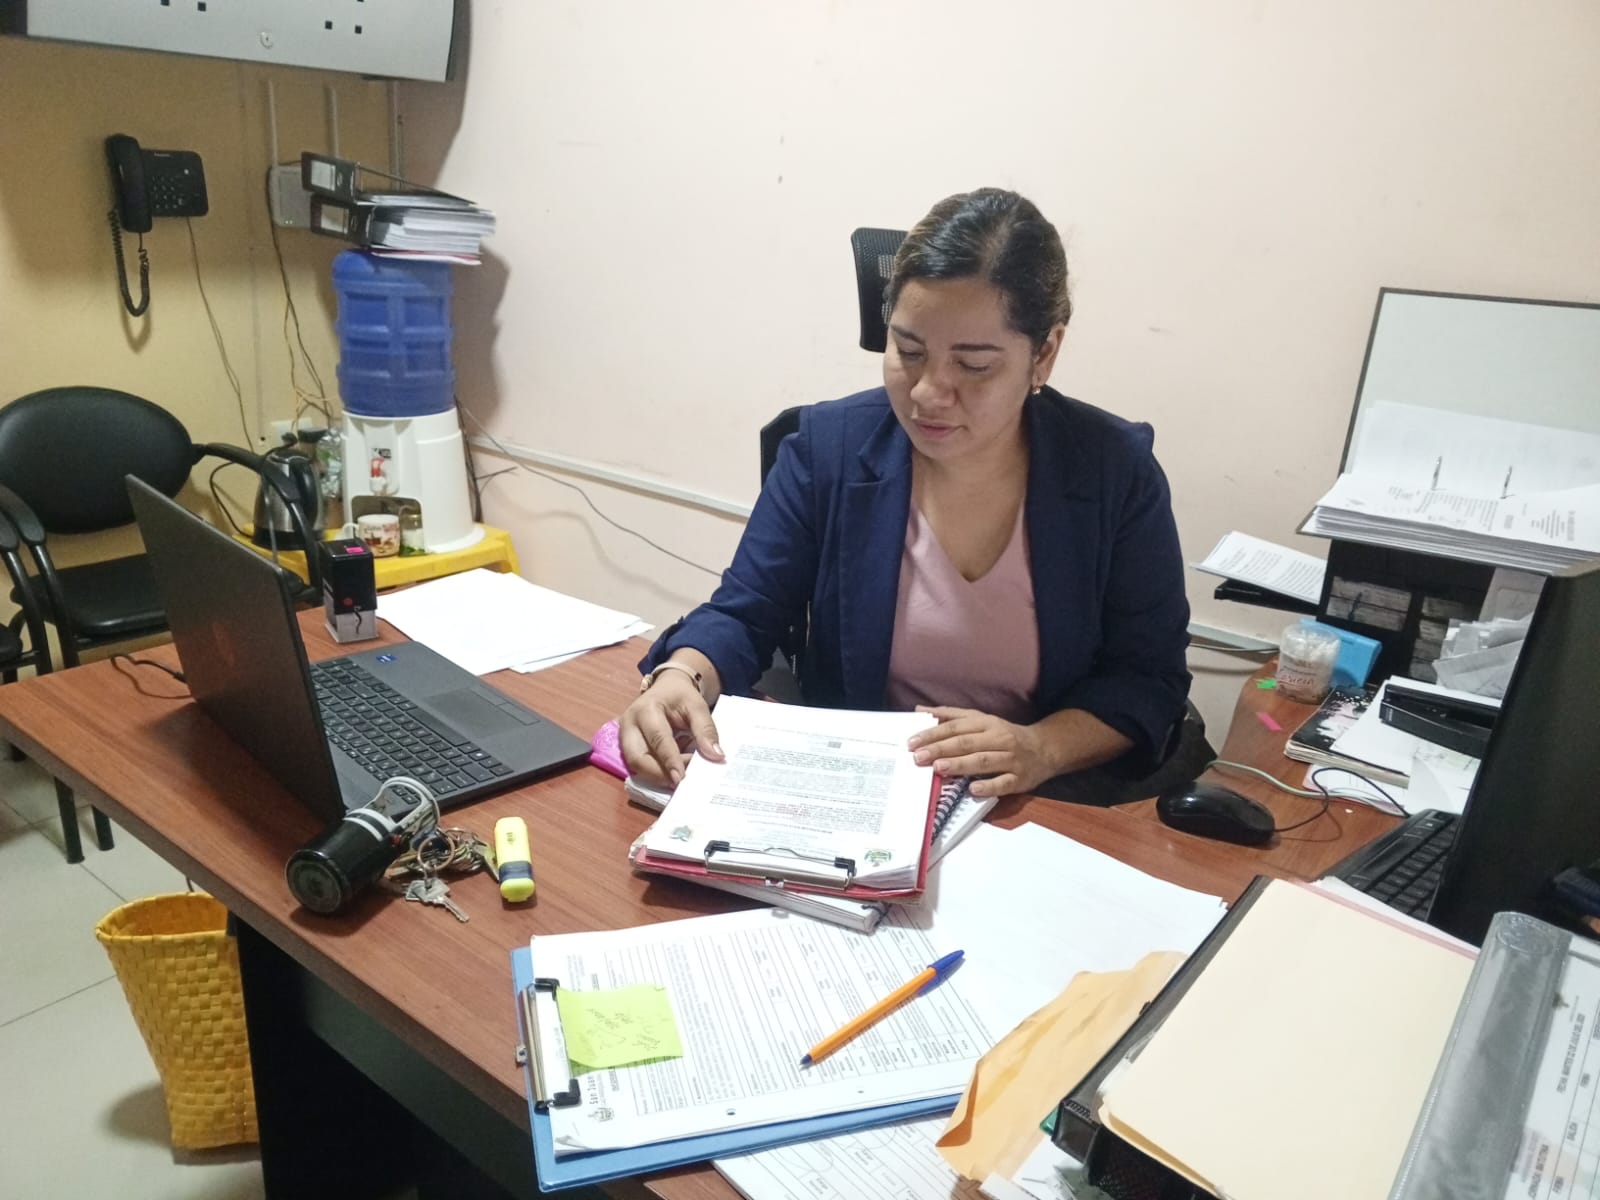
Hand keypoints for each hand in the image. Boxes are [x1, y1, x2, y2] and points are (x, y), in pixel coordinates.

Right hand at [618, 673, 722, 786]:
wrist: (666, 689)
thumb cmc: (680, 696)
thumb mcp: (697, 706)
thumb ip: (706, 730)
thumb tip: (716, 756)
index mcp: (646, 709)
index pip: (657, 739)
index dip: (669, 760)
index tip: (681, 778)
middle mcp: (629, 725)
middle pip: (637, 758)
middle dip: (658, 774)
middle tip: (681, 782)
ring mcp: (625, 737)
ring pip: (636, 765)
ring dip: (659, 775)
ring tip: (681, 775)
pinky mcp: (628, 747)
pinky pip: (640, 766)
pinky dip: (658, 772)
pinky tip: (674, 771)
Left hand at [907, 706, 1058, 798]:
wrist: (1045, 748)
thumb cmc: (1005, 734)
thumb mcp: (980, 720)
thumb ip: (950, 715)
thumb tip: (920, 710)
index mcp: (987, 723)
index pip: (956, 727)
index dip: (933, 734)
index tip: (913, 743)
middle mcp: (998, 739)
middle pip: (966, 743)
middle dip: (940, 749)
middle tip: (918, 757)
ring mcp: (1010, 759)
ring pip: (983, 761)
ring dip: (960, 764)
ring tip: (938, 768)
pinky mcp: (1019, 779)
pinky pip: (1003, 783)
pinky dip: (988, 786)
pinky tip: (972, 789)